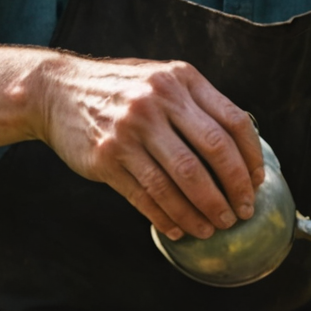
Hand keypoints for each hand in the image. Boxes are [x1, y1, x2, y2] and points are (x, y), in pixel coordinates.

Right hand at [37, 56, 264, 239]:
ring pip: (180, 181)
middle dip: (233, 189)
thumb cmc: (118, 90)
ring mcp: (130, 130)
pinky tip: (179, 231)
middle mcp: (157, 101)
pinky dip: (167, 218)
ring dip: (202, 212)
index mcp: (180, 80)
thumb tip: (240, 150)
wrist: (54, 91)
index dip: (251, 159)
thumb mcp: (160, 79)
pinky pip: (146, 197)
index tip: (257, 184)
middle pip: (212, 153)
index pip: (233, 122)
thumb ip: (196, 104)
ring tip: (214, 228)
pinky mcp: (106, 158)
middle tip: (241, 213)